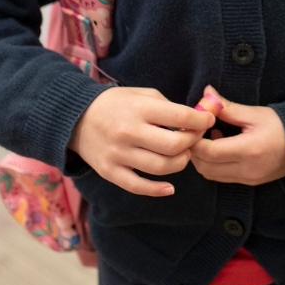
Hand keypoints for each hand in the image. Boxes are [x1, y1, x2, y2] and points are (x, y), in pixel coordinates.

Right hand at [69, 86, 213, 196]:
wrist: (77, 118)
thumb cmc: (118, 103)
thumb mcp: (143, 94)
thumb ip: (168, 107)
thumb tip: (196, 119)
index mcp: (140, 109)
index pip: (179, 117)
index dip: (200, 121)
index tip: (208, 121)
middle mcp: (129, 132)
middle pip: (174, 145)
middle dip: (192, 142)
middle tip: (196, 138)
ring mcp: (118, 155)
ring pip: (160, 167)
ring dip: (180, 163)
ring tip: (183, 154)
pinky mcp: (109, 172)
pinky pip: (137, 186)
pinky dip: (157, 190)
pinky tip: (170, 187)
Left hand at [189, 86, 284, 185]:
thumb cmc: (283, 124)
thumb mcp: (256, 113)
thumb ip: (228, 107)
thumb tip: (207, 94)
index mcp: (248, 150)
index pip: (208, 152)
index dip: (195, 139)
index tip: (194, 125)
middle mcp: (245, 170)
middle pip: (205, 167)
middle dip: (195, 150)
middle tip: (198, 131)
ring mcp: (247, 179)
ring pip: (211, 175)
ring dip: (204, 159)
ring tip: (211, 137)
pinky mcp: (250, 182)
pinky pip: (222, 177)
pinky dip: (215, 164)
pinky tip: (222, 147)